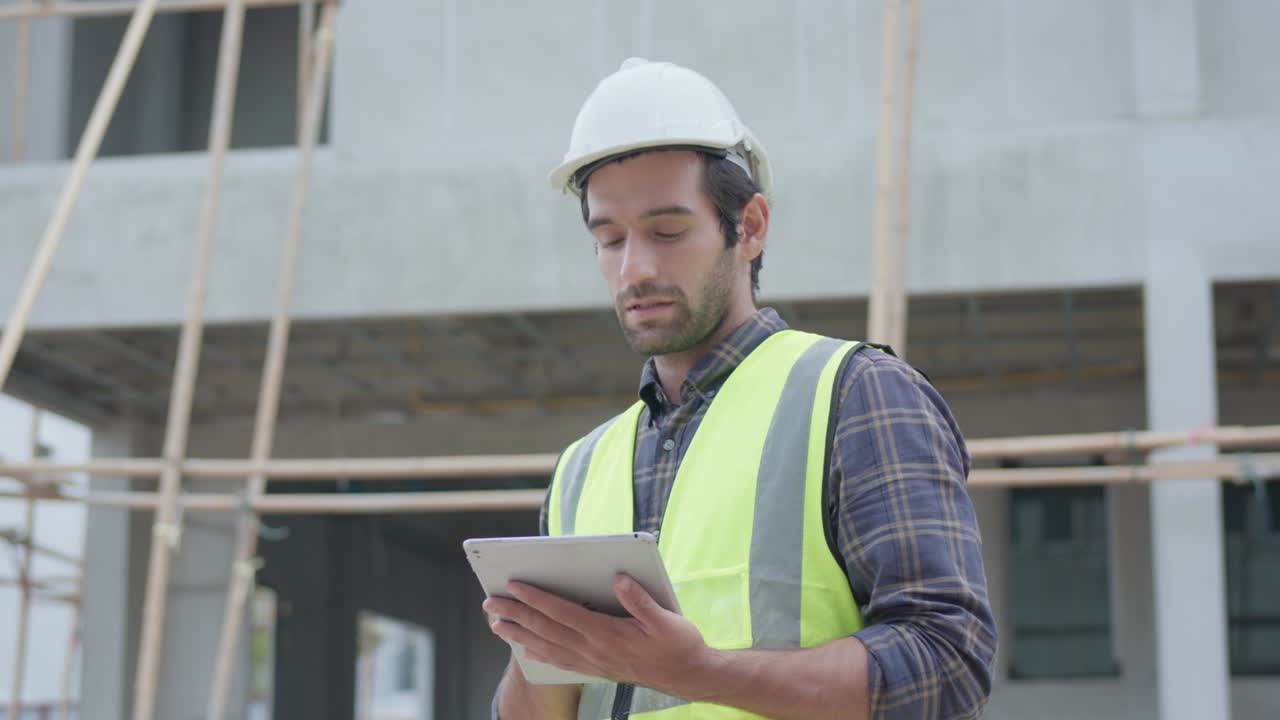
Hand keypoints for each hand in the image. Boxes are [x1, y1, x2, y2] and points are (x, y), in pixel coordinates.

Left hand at [483, 574, 716, 697]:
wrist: (688, 676)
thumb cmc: (678, 644)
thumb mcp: (665, 618)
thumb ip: (640, 600)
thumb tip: (618, 578)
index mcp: (607, 634)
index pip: (563, 613)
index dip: (537, 598)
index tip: (515, 585)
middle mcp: (594, 650)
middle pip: (547, 629)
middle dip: (516, 614)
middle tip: (490, 602)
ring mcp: (593, 661)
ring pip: (547, 646)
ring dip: (519, 634)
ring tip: (496, 624)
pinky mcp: (596, 668)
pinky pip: (560, 660)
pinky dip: (539, 653)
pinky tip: (527, 649)